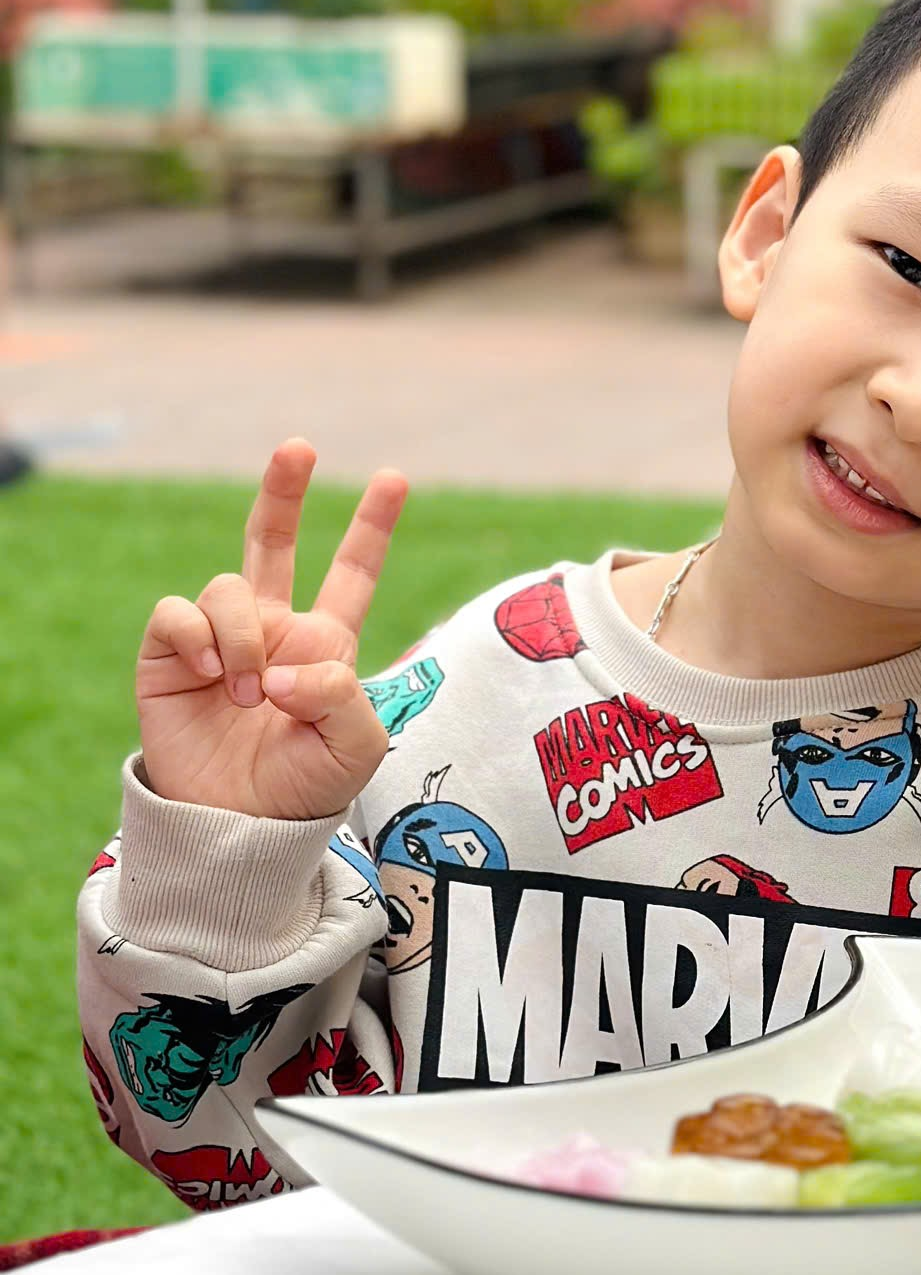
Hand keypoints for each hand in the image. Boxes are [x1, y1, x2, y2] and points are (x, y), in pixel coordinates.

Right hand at [136, 439, 408, 821]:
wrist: (239, 828)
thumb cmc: (305, 789)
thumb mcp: (356, 746)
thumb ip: (340, 694)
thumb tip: (280, 666)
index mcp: (325, 645)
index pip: (352, 574)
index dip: (371, 528)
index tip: (395, 479)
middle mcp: (272, 630)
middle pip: (272, 541)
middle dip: (284, 490)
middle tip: (299, 447)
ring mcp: (219, 639)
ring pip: (229, 587)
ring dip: (241, 636)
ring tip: (245, 694)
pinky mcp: (170, 654)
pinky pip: (178, 613)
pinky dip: (197, 636)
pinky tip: (208, 673)